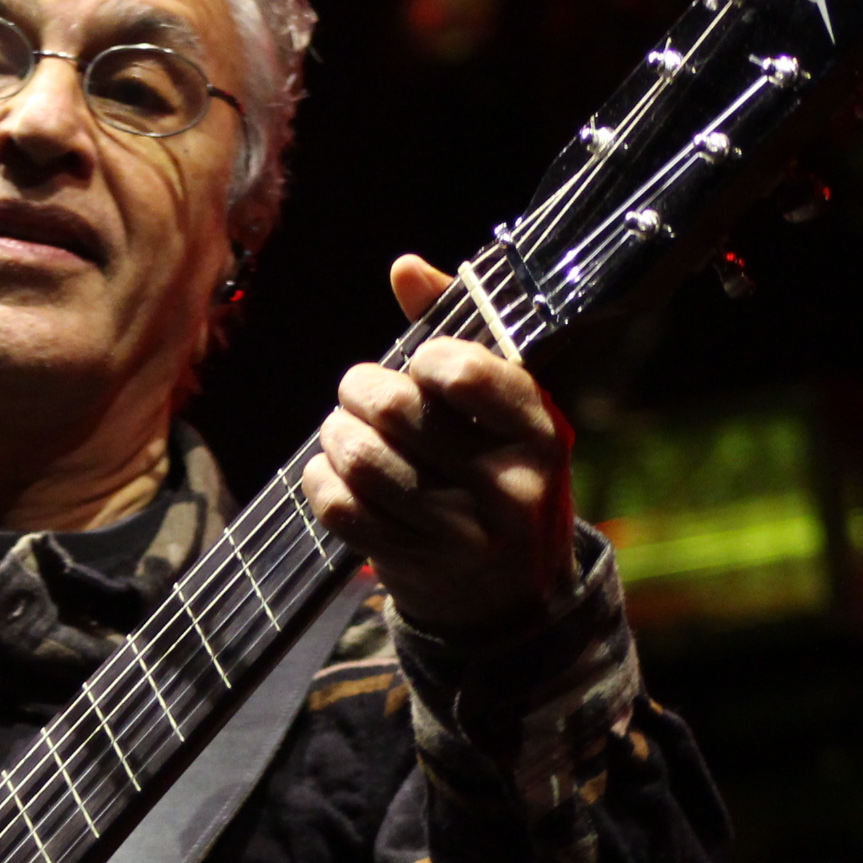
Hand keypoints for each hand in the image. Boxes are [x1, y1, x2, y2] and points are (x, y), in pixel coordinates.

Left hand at [299, 255, 578, 640]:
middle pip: (396, 409)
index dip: (421, 357)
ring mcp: (461, 534)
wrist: (509, 595)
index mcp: (542, 432)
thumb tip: (404, 267)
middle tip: (359, 393)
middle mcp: (509, 487)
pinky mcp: (413, 566)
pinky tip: (333, 473)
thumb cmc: (498, 475)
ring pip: (360, 459)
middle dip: (360, 389)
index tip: (420, 367)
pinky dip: (321, 480)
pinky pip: (338, 507)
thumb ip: (458, 331)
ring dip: (335, 434)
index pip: (460, 369)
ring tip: (344, 432)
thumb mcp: (503, 409)